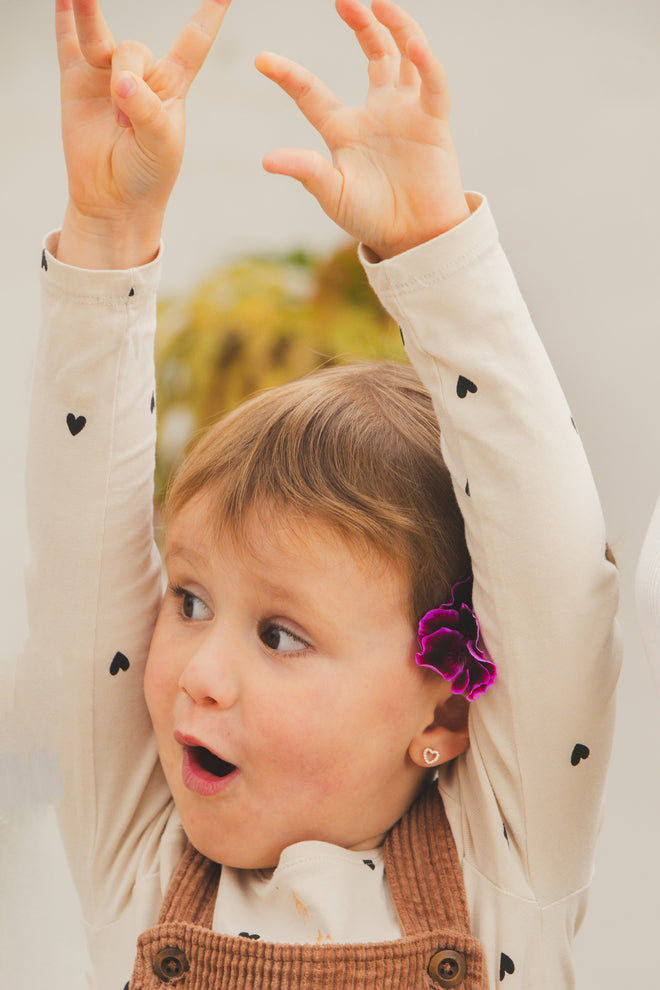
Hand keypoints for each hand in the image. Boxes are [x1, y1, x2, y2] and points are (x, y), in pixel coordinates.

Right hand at [56, 0, 231, 267]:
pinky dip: (64, 17)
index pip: (194, 41)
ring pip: (100, 38)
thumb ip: (146, 110)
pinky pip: (67, 42)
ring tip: (82, 12)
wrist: (114, 201)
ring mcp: (105, 76)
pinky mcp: (75, 83)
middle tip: (123, 115)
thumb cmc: (149, 174)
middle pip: (133, 48)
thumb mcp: (161, 145)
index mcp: (172, 86)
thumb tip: (119, 81)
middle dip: (127, 76)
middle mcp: (140, 74)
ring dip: (93, 29)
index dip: (209, 14)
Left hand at [256, 0, 469, 259]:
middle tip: (341, 0)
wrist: (415, 238)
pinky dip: (424, 63)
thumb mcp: (333, 194)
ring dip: (394, 27)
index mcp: (343, 128)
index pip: (311, 93)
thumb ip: (306, 171)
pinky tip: (412, 44)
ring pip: (402, 56)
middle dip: (358, 24)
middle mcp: (376, 111)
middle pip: (370, 53)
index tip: (261, 60)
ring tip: (378, 3)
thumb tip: (268, 161)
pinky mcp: (433, 121)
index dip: (288, 75)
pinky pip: (431, 84)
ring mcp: (406, 112)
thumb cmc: (370, 218)